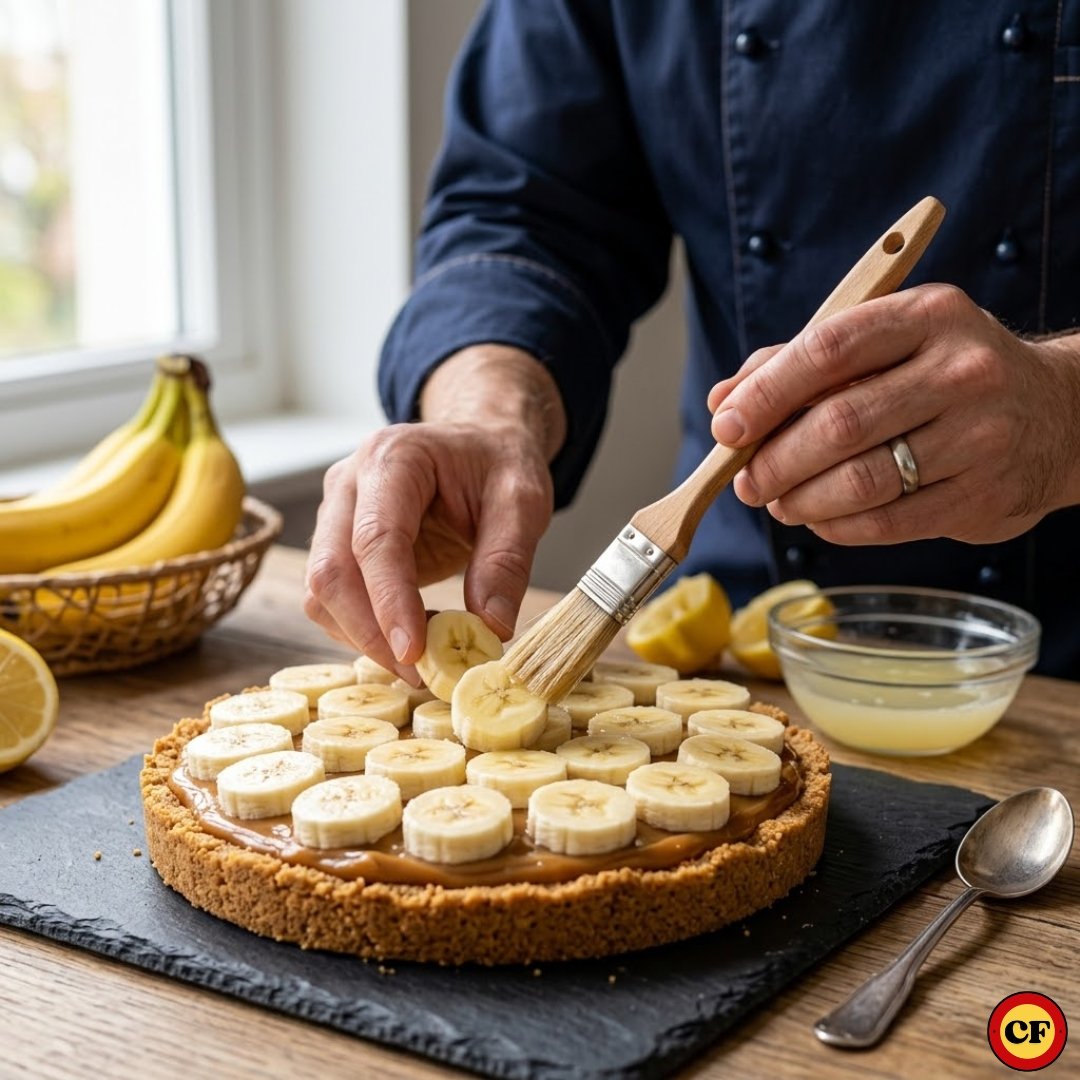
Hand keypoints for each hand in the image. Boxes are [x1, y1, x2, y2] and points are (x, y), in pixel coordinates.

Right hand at [304, 346, 564, 677]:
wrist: (479, 443)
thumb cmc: (497, 463)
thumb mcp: (523, 500)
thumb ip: (508, 559)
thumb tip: (490, 628)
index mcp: (393, 459)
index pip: (375, 538)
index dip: (390, 601)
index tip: (414, 653)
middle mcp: (348, 483)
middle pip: (331, 570)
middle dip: (369, 632)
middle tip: (420, 675)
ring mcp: (335, 514)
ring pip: (322, 593)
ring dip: (364, 637)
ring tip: (426, 655)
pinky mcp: (337, 545)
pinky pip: (333, 600)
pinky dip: (365, 630)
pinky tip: (413, 636)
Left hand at [707, 284, 1079, 545]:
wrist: (1057, 414)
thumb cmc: (942, 374)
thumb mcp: (885, 341)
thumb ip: (799, 363)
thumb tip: (725, 401)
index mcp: (927, 316)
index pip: (828, 349)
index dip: (766, 393)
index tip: (728, 427)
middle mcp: (961, 371)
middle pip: (839, 424)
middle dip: (774, 460)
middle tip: (746, 480)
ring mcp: (980, 435)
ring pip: (862, 481)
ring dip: (800, 500)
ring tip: (778, 501)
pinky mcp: (984, 495)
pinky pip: (888, 523)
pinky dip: (837, 526)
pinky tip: (820, 517)